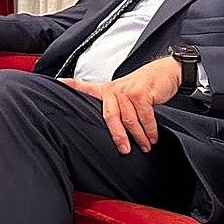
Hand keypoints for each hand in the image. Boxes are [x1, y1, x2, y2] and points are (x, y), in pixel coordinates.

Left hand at [58, 56, 180, 154]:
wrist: (165, 73)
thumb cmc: (144, 86)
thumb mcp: (125, 93)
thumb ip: (115, 106)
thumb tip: (112, 129)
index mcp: (107, 91)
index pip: (86, 88)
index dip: (71, 86)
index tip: (57, 83)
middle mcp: (114, 90)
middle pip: (109, 117)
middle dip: (117, 136)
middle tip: (124, 150)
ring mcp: (127, 91)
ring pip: (129, 120)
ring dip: (139, 136)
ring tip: (145, 146)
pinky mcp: (141, 94)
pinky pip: (145, 117)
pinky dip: (150, 130)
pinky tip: (152, 137)